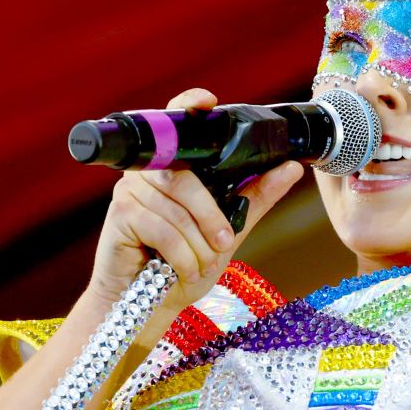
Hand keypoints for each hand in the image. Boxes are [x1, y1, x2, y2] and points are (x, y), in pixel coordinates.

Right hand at [86, 87, 303, 311]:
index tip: (208, 101)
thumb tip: (291, 168)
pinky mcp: (119, 216)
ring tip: (198, 264)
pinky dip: (182, 257)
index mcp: (175, 167)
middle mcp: (148, 172)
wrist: (148, 308)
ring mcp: (129, 191)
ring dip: (198, 246)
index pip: (177, 123)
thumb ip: (256, 197)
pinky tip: (181, 270)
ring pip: (179, 211)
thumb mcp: (229, 230)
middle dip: (213, 218)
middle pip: (188, 180)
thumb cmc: (183, 266)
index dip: (189, 105)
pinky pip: (164, 230)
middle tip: (222, 244)